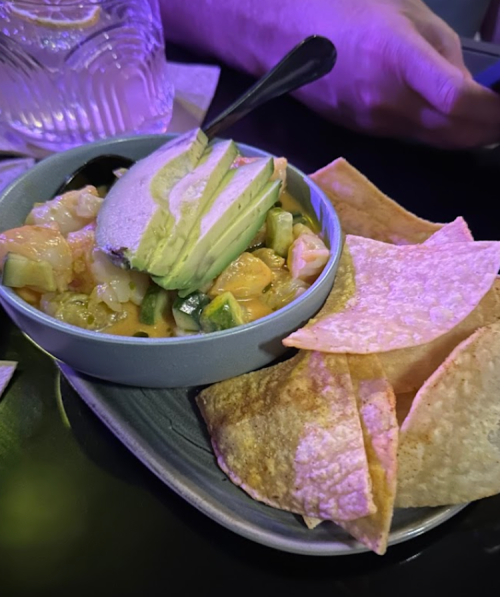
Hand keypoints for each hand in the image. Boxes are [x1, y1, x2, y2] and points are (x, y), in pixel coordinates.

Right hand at [298, 0, 499, 147]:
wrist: (283, 33)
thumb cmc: (344, 5)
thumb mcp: (406, 11)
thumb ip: (442, 51)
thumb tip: (466, 86)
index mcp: (397, 58)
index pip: (458, 101)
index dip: (495, 110)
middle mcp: (385, 100)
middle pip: (451, 133)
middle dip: (488, 129)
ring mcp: (371, 121)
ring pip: (432, 141)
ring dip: (465, 134)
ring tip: (485, 118)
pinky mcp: (361, 130)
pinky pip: (409, 138)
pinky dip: (436, 132)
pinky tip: (446, 118)